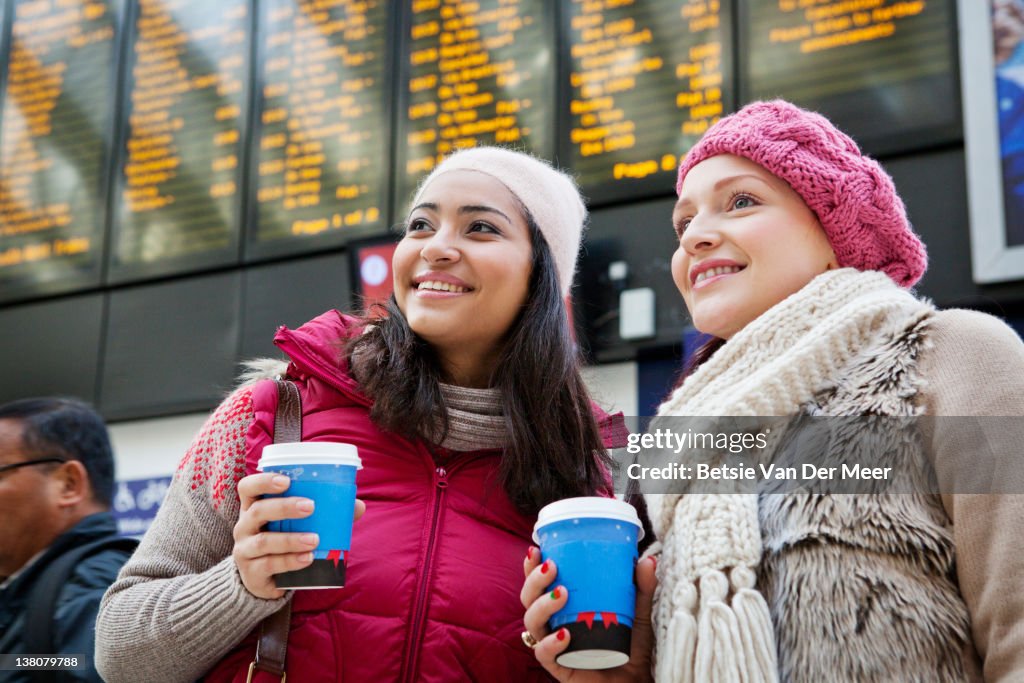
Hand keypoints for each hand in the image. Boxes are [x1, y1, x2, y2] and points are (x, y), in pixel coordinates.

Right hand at [233, 473, 365, 598]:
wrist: (265, 579)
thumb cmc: (283, 540)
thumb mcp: (297, 524)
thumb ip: (326, 513)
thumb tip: (358, 506)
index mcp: (254, 507)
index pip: (247, 487)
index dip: (263, 481)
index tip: (286, 480)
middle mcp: (244, 526)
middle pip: (257, 511)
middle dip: (284, 507)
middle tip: (310, 506)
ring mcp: (245, 550)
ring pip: (264, 541)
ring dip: (291, 539)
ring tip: (314, 539)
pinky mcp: (251, 573)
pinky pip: (269, 565)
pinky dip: (290, 561)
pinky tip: (307, 559)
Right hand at [520, 546, 656, 681]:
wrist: (635, 680)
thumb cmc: (630, 645)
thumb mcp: (638, 612)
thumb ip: (641, 587)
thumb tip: (647, 559)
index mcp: (564, 605)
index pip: (540, 582)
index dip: (532, 566)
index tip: (536, 549)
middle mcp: (553, 622)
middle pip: (529, 598)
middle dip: (535, 580)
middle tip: (552, 568)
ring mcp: (554, 645)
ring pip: (532, 622)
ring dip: (542, 605)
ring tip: (562, 594)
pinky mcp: (559, 666)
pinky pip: (544, 654)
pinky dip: (550, 643)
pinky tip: (564, 634)